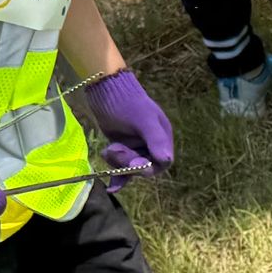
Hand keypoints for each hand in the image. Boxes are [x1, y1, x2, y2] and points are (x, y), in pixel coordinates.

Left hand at [73, 69, 173, 189]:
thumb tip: (167, 160)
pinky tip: (111, 186)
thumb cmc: (126, 102)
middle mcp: (151, 144)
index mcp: (162, 137)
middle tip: (115, 150)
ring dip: (118, 163)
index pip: (162, 162)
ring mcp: (135, 145)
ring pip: (130, 166)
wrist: (104, 86)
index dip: (149, 167)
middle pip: (145, 166)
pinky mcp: (121, 145)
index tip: (135, 164)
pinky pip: (121, 165)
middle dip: (129, 162)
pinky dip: (116, 174)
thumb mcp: (143, 120)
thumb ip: (155, 140)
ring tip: (108, 148)